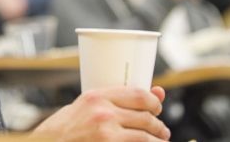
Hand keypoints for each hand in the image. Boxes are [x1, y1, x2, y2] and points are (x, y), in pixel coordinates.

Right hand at [32, 86, 169, 140]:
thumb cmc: (67, 127)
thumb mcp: (89, 106)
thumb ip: (119, 100)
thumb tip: (159, 92)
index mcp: (97, 96)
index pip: (138, 95)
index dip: (154, 103)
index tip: (157, 108)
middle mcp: (102, 114)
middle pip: (145, 117)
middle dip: (158, 125)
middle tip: (161, 130)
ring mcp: (106, 135)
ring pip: (145, 137)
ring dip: (157, 140)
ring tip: (159, 141)